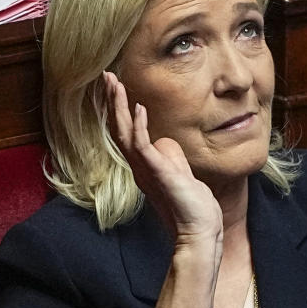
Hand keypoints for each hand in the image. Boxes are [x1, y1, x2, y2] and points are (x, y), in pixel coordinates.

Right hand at [103, 71, 222, 243]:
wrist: (199, 230)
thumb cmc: (193, 206)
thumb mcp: (181, 174)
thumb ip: (170, 156)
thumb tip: (164, 141)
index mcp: (144, 167)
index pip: (126, 133)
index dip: (119, 110)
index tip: (116, 88)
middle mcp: (139, 168)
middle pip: (119, 129)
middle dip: (113, 101)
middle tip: (107, 77)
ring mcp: (146, 170)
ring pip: (125, 133)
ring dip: (120, 107)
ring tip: (115, 84)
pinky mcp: (157, 173)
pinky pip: (142, 146)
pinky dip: (139, 126)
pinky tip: (139, 108)